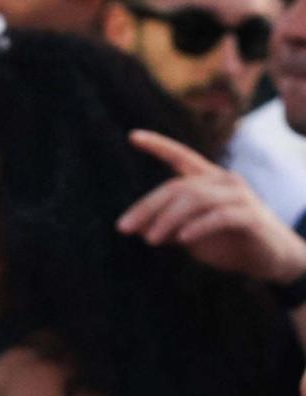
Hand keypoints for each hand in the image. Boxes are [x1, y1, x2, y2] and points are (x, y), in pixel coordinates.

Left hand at [116, 130, 305, 284]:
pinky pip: (220, 216)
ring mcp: (239, 196)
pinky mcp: (251, 216)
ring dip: (168, 220)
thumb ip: (165, 225)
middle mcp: (223, 181)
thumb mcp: (188, 232)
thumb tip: (134, 227)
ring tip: (151, 240)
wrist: (270, 259)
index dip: (158, 145)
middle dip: (147, 208)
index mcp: (208, 179)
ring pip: (195, 199)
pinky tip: (182, 239)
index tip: (132, 136)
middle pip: (177, 187)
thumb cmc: (227, 241)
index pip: (181, 156)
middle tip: (125, 228)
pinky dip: (198, 226)